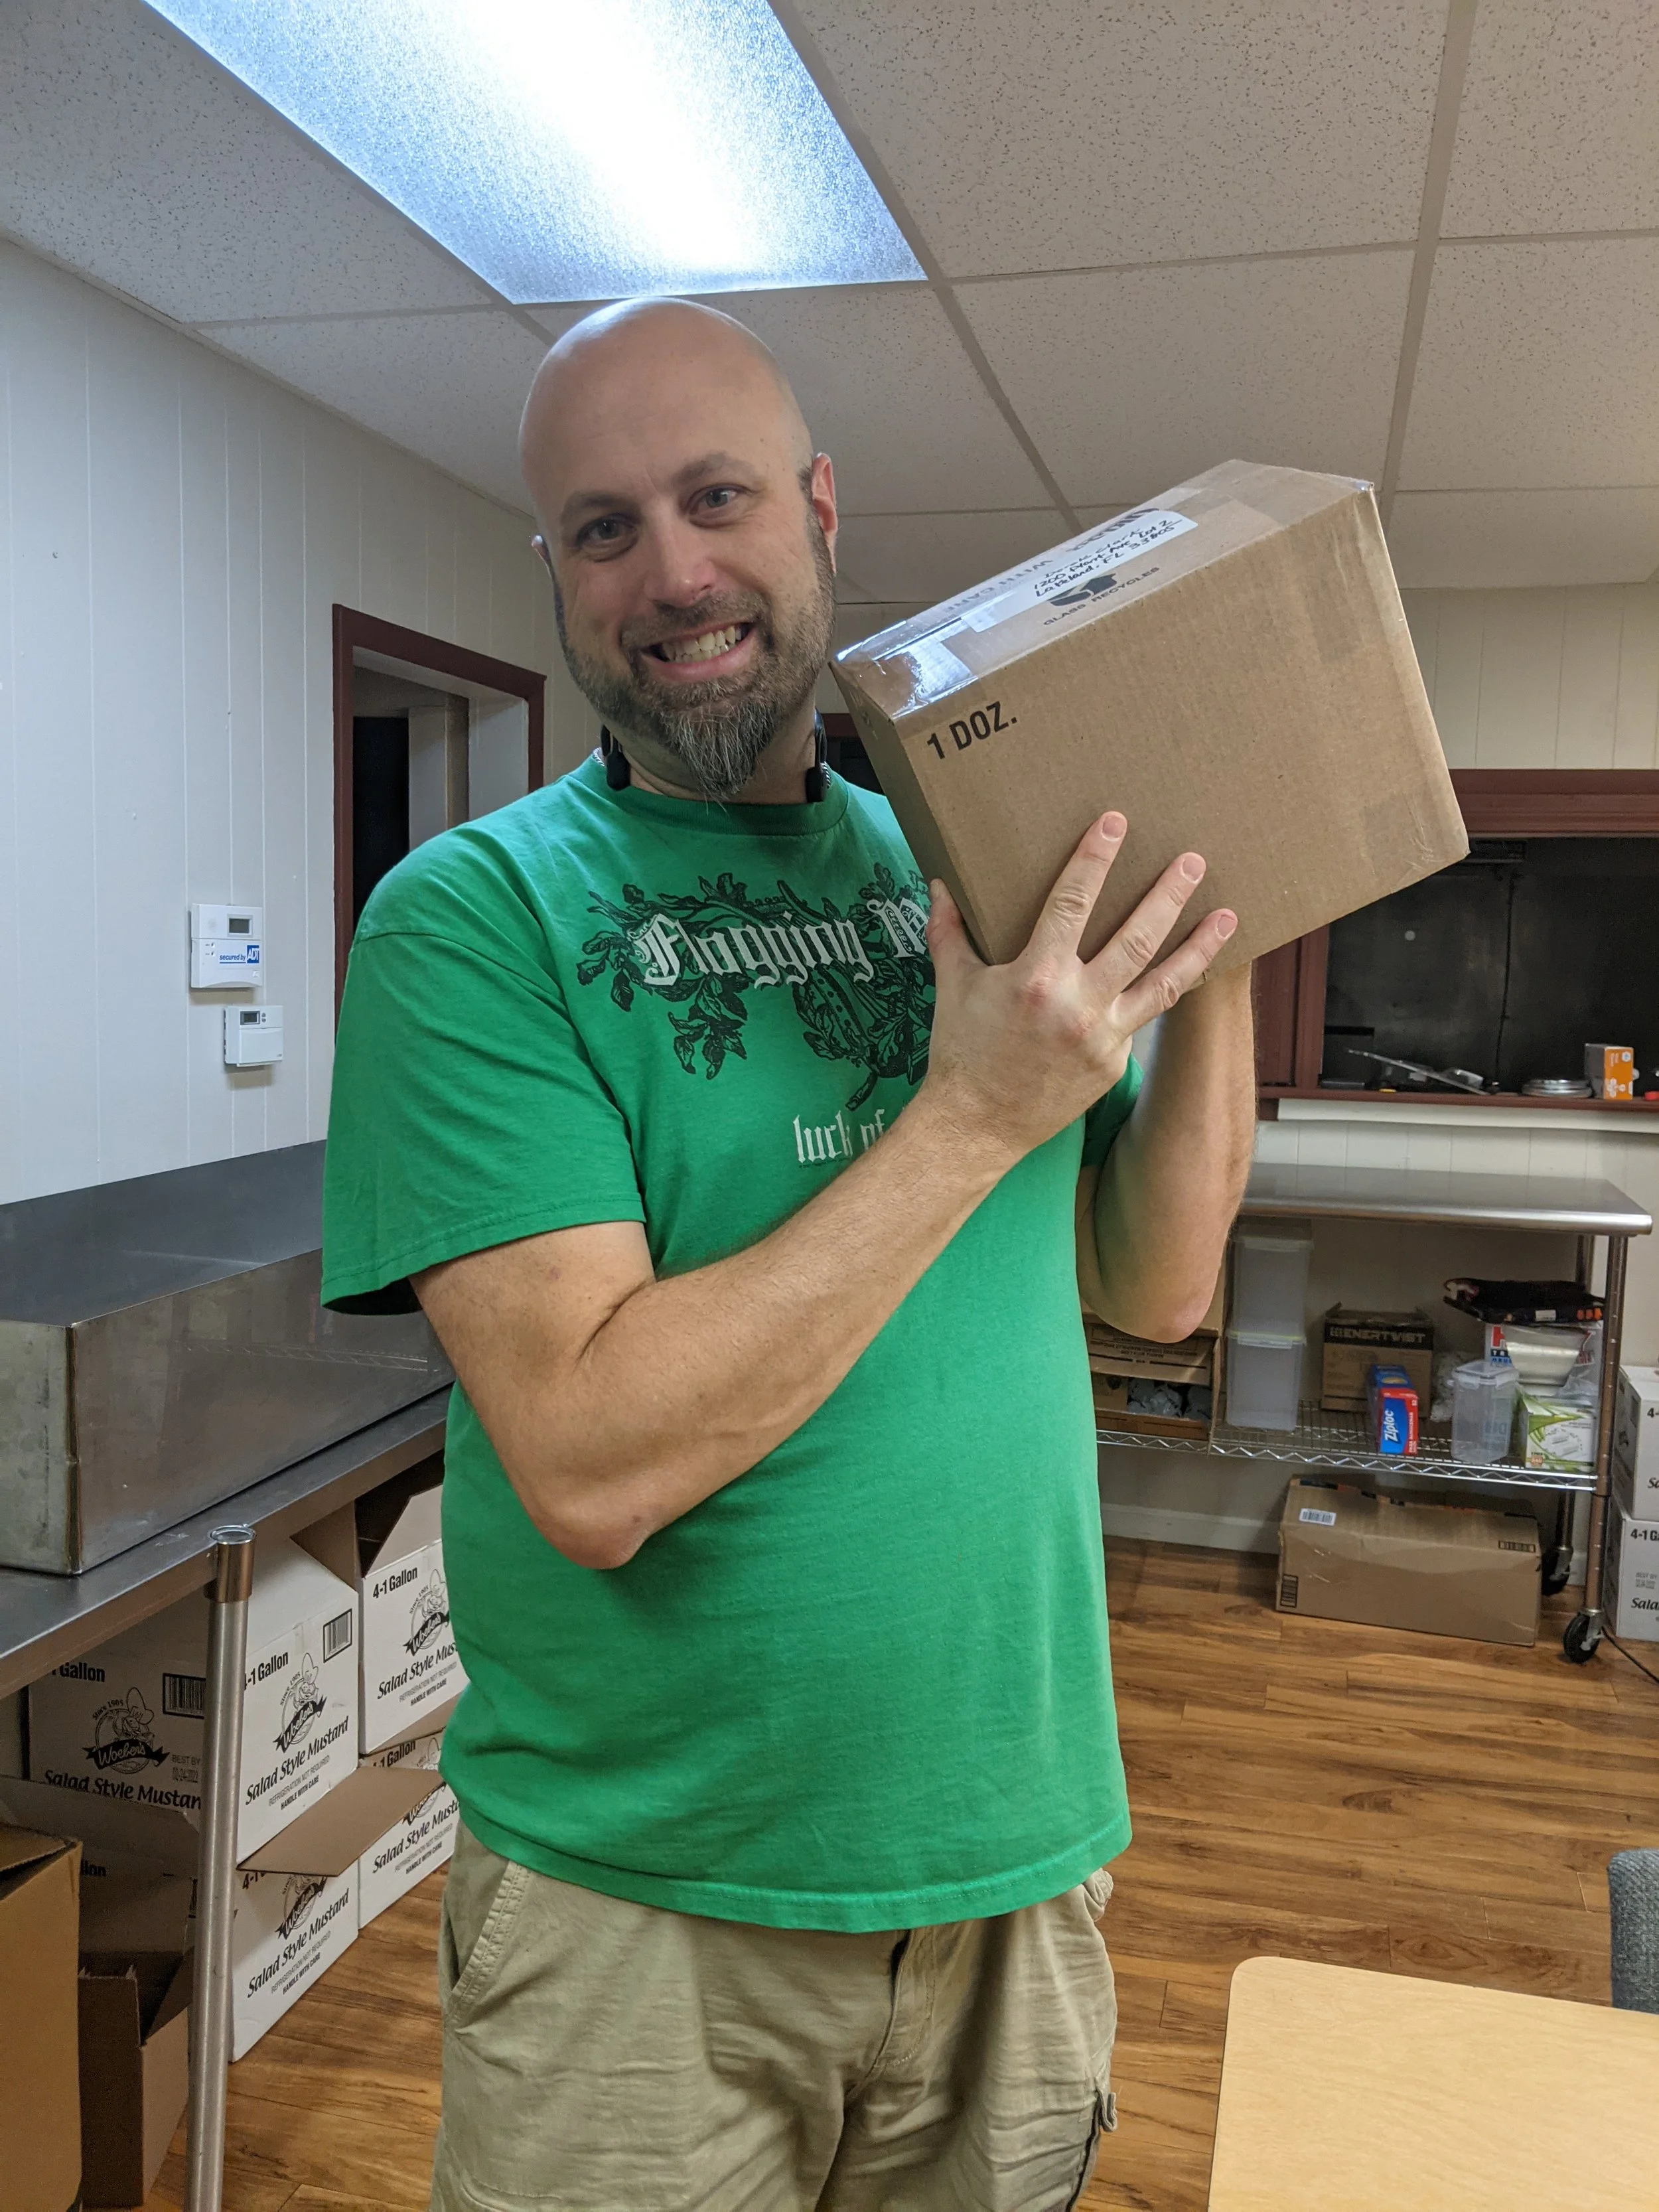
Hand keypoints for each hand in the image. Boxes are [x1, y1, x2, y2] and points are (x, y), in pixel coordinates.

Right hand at [920, 811, 1236, 1173]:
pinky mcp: (1113, 1063)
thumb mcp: (952, 985)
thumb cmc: (961, 1052)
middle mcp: (1077, 1005)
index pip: (1072, 903)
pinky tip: (1187, 968)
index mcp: (1036, 977)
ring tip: (1227, 916)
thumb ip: (949, 931)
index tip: (1115, 824)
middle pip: (1136, 938)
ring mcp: (1102, 1037)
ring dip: (1198, 947)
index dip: (1094, 860)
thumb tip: (939, 883)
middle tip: (1192, 860)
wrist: (977, 1126)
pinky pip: (1143, 1017)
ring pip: (1163, 983)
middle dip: (1167, 895)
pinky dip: (1165, 990)